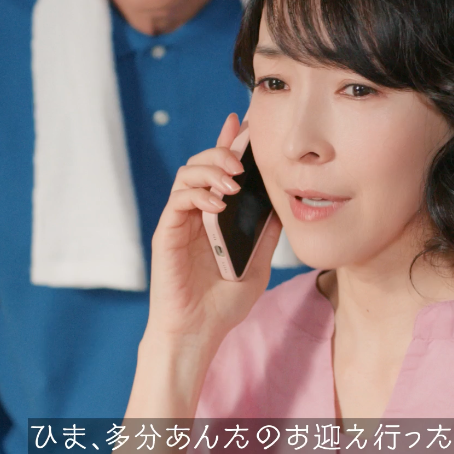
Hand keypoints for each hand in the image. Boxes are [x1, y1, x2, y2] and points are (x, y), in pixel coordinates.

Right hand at [145, 113, 280, 355]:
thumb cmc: (224, 301)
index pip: (220, 169)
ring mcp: (179, 222)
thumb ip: (267, 232)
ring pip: (186, 175)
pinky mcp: (167, 234)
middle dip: (221, 152)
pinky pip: (178, 202)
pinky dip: (198, 195)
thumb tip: (286, 202)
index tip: (244, 122)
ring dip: (210, 170)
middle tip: (242, 160)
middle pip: (201, 163)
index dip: (229, 142)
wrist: (199, 331)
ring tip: (233, 180)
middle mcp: (195, 212)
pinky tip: (219, 204)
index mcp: (215, 214)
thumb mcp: (258, 261)